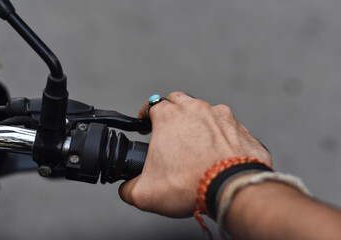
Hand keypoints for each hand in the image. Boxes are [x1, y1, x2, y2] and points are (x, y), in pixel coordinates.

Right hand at [118, 91, 271, 217]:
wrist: (231, 188)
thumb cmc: (191, 184)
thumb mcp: (146, 193)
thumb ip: (128, 188)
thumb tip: (127, 188)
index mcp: (169, 117)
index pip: (152, 104)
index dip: (145, 114)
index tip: (145, 123)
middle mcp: (195, 110)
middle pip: (178, 100)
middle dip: (171, 111)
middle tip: (169, 129)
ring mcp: (219, 116)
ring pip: (203, 110)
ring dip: (196, 120)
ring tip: (194, 141)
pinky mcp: (239, 127)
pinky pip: (225, 125)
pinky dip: (219, 133)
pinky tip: (217, 149)